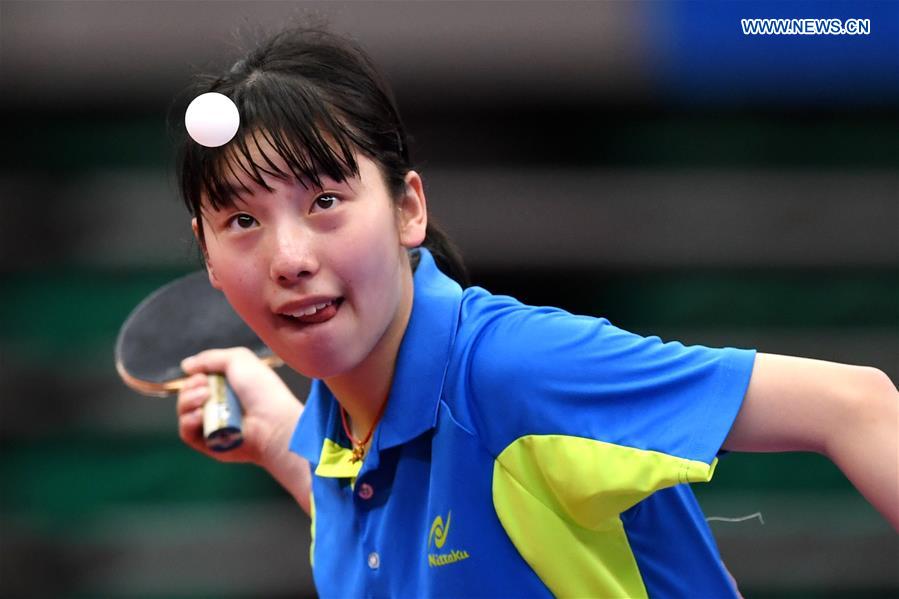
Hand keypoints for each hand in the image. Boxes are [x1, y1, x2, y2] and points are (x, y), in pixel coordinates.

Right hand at [177, 347, 301, 469]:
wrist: (273, 422)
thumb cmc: (262, 390)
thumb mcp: (239, 360)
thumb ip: (210, 358)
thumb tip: (186, 365)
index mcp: (228, 387)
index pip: (199, 381)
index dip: (195, 376)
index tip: (202, 375)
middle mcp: (220, 406)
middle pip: (187, 395)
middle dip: (190, 387)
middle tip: (205, 386)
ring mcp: (213, 425)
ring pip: (184, 412)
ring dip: (187, 401)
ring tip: (205, 397)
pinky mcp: (209, 444)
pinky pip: (186, 433)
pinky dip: (188, 421)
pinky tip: (200, 415)